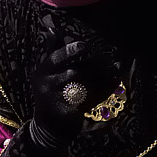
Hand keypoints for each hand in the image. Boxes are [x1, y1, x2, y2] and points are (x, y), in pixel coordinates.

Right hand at [30, 29, 119, 153]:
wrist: (48, 129)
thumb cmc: (51, 94)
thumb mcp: (47, 72)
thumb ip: (52, 50)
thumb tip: (52, 27)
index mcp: (42, 72)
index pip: (57, 58)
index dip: (71, 51)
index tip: (85, 45)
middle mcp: (46, 85)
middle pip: (76, 72)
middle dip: (94, 65)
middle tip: (108, 58)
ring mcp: (56, 101)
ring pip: (85, 85)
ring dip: (101, 77)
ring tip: (114, 68)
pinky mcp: (68, 114)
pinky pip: (91, 99)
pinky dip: (105, 90)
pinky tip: (115, 81)